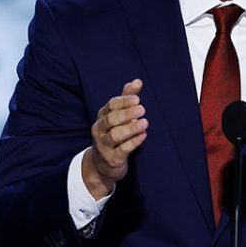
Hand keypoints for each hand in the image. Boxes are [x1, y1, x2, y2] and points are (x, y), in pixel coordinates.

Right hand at [82, 79, 147, 198]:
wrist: (101, 165)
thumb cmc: (112, 136)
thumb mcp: (117, 117)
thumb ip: (127, 98)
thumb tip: (137, 81)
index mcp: (102, 117)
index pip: (110, 106)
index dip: (123, 101)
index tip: (137, 98)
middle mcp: (100, 130)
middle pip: (111, 119)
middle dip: (126, 113)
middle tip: (142, 109)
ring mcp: (104, 146)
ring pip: (115, 135)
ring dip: (130, 128)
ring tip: (144, 123)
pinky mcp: (112, 159)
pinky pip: (121, 150)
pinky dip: (132, 143)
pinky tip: (142, 136)